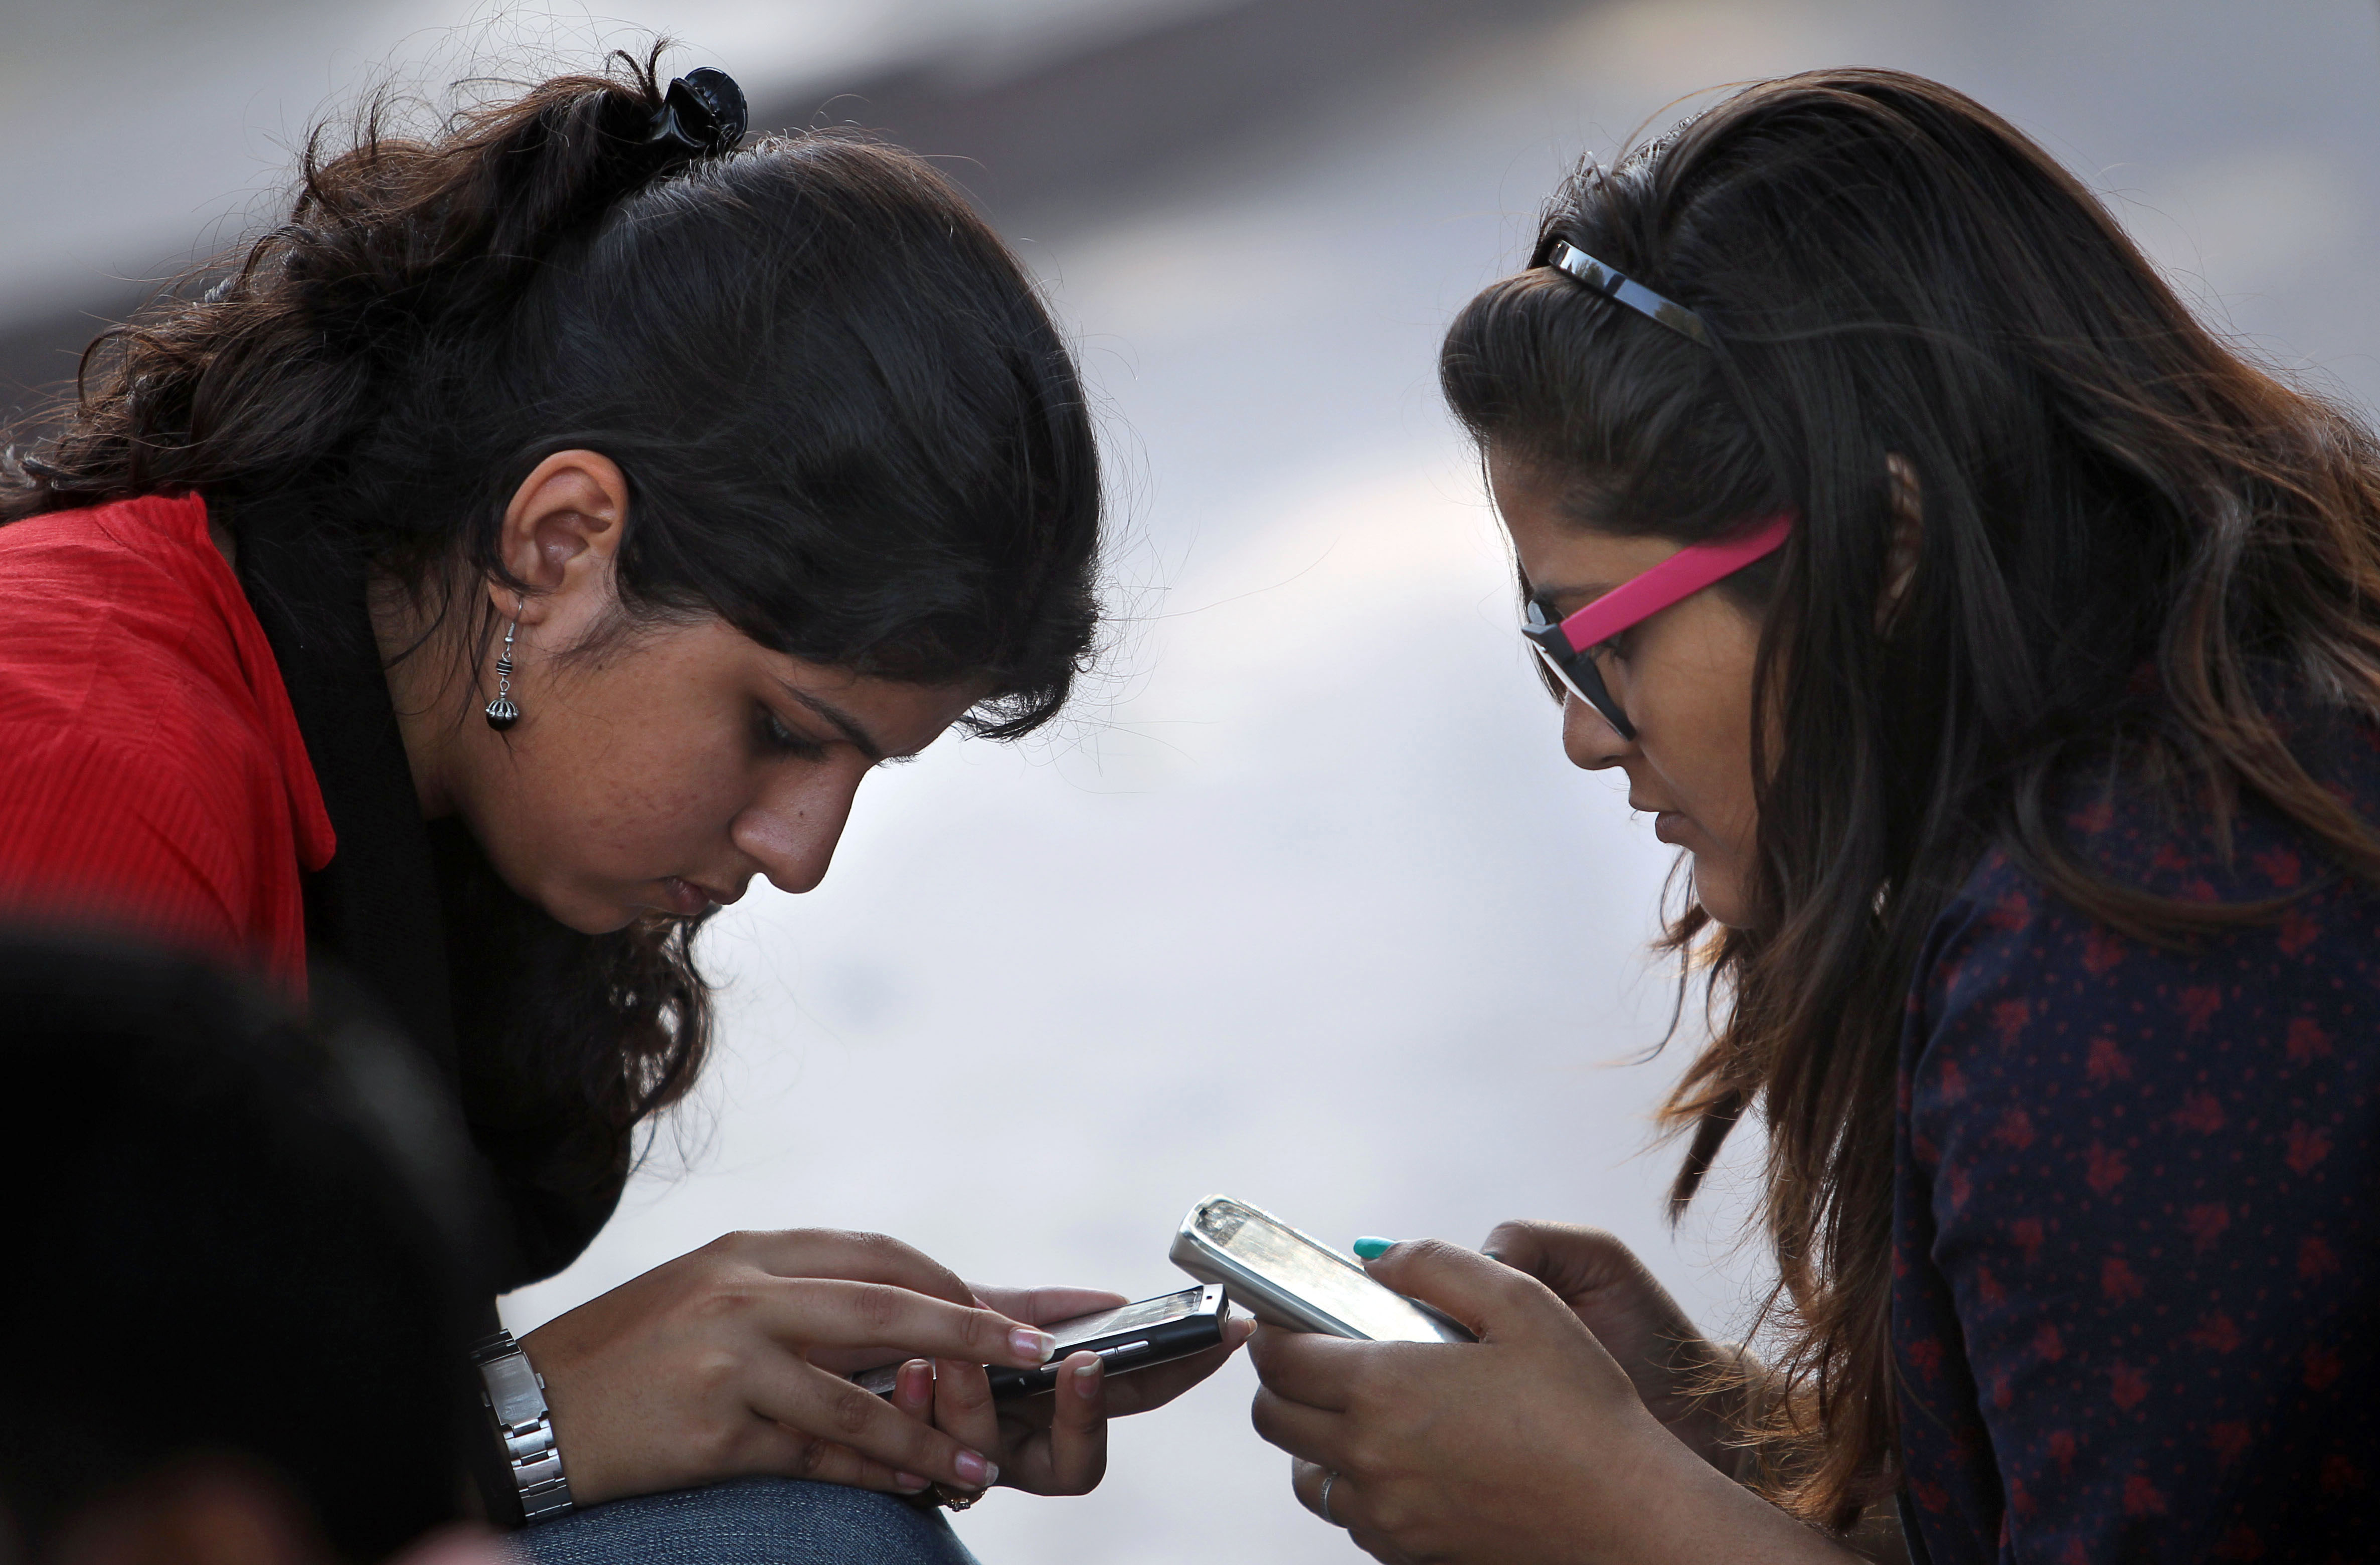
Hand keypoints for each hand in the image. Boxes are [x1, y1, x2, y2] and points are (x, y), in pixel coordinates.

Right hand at [520, 1230, 1061, 1505]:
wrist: (524, 1414)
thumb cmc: (629, 1360)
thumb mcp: (713, 1301)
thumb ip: (797, 1301)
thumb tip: (900, 1324)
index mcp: (751, 1252)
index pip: (877, 1253)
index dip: (952, 1280)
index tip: (1015, 1307)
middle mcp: (744, 1290)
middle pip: (885, 1301)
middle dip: (973, 1329)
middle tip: (1039, 1353)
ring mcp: (729, 1355)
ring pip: (860, 1389)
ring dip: (931, 1429)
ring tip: (984, 1460)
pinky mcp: (714, 1425)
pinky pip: (816, 1451)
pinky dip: (875, 1471)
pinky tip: (918, 1487)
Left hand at [883, 1285, 1256, 1495]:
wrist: (804, 1360)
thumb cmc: (894, 1335)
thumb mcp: (968, 1312)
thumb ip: (1031, 1313)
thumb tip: (1114, 1302)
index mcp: (1044, 1406)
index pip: (1134, 1396)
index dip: (1183, 1371)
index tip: (1223, 1332)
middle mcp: (1011, 1449)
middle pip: (1079, 1460)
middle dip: (1085, 1413)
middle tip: (1081, 1365)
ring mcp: (961, 1468)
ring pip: (993, 1457)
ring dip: (977, 1398)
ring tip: (948, 1351)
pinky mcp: (906, 1475)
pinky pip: (927, 1461)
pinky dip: (920, 1410)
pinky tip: (905, 1371)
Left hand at [1248, 1239, 1854, 1564]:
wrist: (1628, 1515)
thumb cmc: (1583, 1409)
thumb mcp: (1520, 1301)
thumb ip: (1436, 1263)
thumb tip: (1376, 1257)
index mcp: (1383, 1389)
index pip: (1279, 1358)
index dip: (1274, 1328)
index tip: (1287, 1314)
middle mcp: (1369, 1458)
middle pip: (1274, 1418)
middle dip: (1282, 1380)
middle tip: (1318, 1355)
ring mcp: (1385, 1514)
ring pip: (1303, 1475)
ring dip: (1313, 1438)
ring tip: (1361, 1409)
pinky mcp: (1409, 1551)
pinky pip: (1349, 1516)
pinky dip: (1354, 1485)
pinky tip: (1402, 1457)